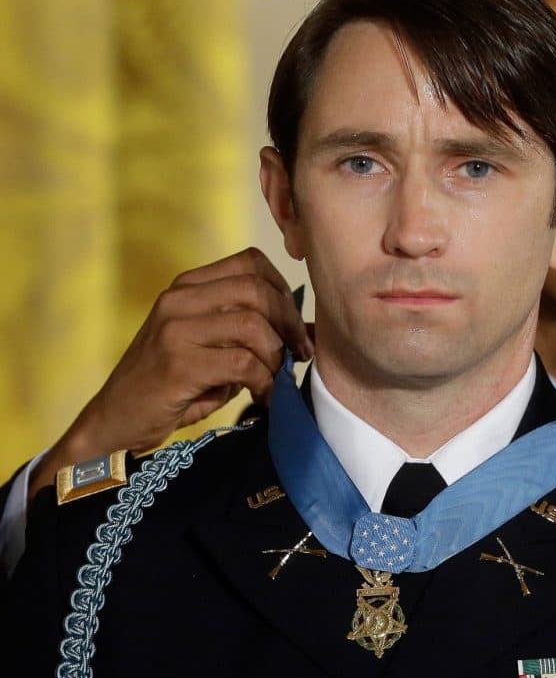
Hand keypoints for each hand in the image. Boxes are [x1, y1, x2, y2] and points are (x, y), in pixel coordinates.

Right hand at [31, 247, 312, 500]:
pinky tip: (262, 398)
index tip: (294, 325)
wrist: (115, 421)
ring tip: (274, 379)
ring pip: (252, 325)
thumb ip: (254, 334)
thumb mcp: (214, 350)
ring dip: (275, 356)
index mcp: (188, 287)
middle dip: (288, 323)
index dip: (283, 290)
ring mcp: (174, 329)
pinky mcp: (177, 363)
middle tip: (297, 354)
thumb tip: (311, 332)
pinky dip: (263, 382)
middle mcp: (178, 299)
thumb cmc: (172, 386)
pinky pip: (242, 363)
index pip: (251, 262)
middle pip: (257, 289)